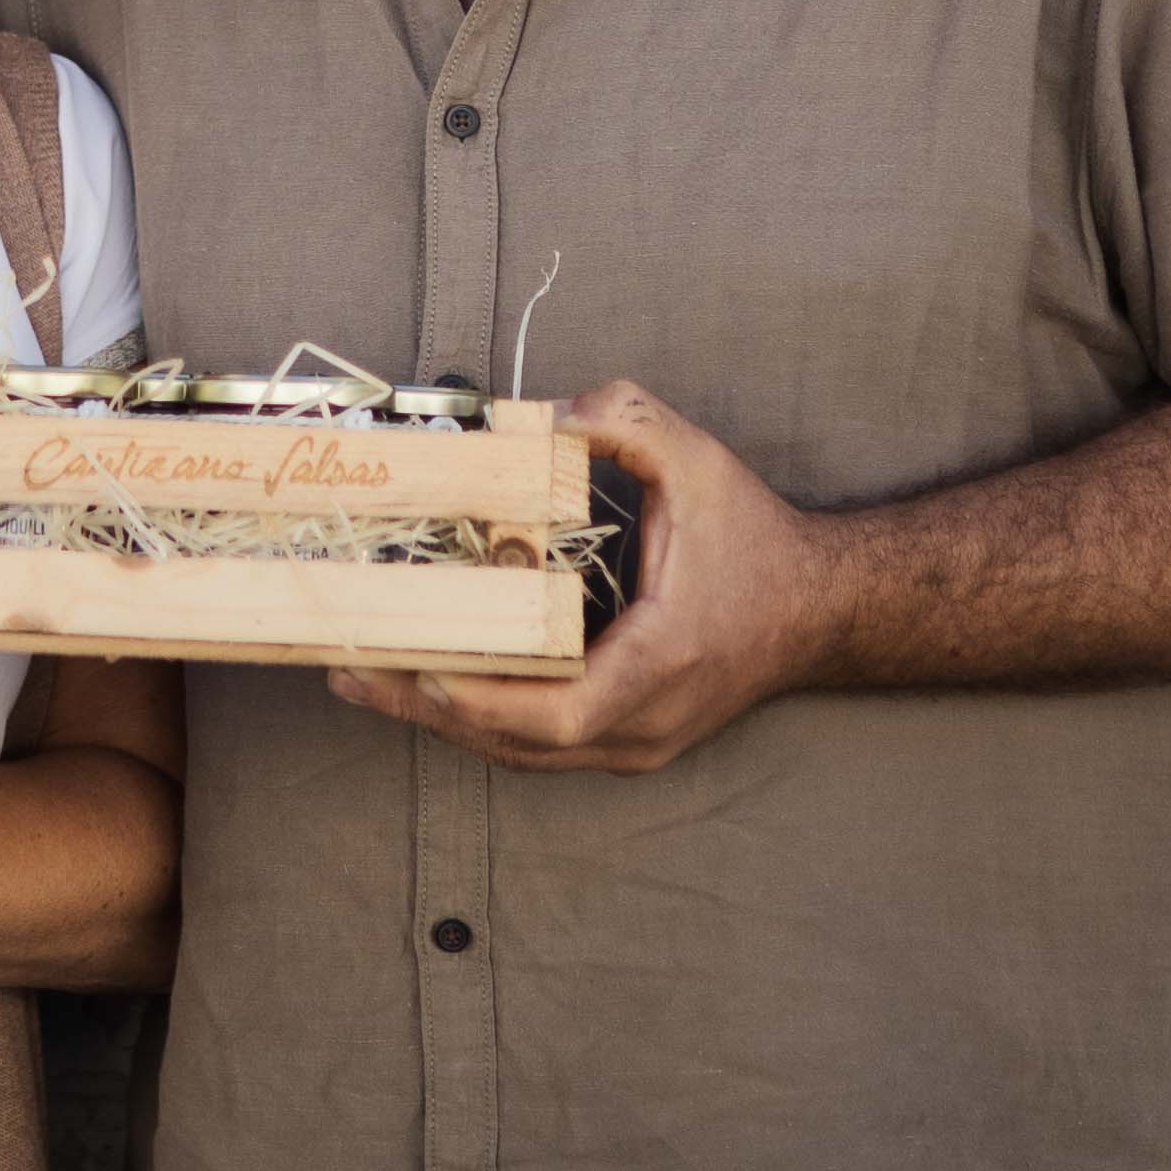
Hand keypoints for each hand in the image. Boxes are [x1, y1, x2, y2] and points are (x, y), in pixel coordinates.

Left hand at [330, 380, 835, 774]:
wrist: (818, 609)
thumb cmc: (757, 540)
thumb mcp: (698, 463)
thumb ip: (627, 420)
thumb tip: (544, 416)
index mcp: (661, 662)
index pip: (560, 714)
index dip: (486, 702)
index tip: (427, 669)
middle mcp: (643, 723)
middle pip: (519, 744)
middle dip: (430, 709)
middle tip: (351, 670)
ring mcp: (637, 744)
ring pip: (523, 754)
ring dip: (444, 720)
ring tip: (367, 679)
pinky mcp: (628, 742)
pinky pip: (540, 745)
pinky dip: (483, 720)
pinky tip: (429, 687)